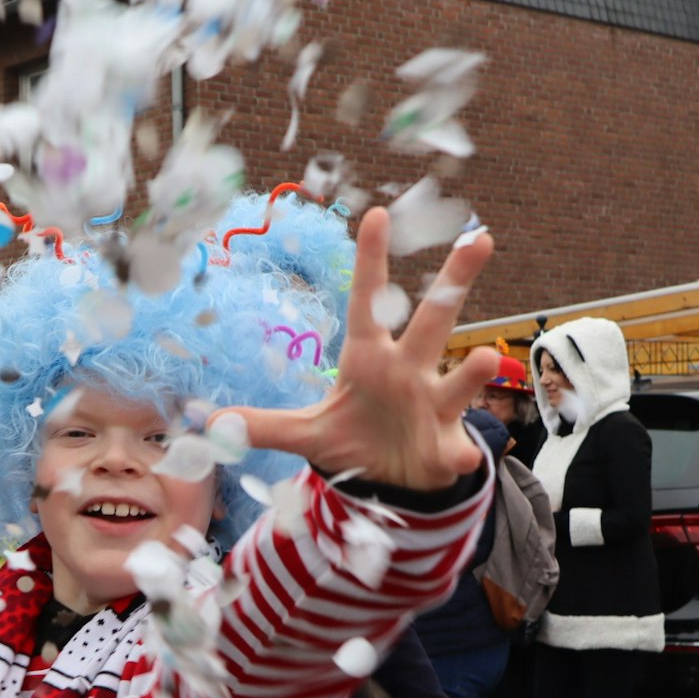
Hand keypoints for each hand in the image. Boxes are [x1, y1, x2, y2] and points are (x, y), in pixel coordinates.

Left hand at [216, 207, 496, 491]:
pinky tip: (460, 457)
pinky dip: (459, 453)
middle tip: (478, 240)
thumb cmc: (352, 439)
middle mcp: (408, 370)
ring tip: (486, 358)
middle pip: (434, 321)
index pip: (368, 301)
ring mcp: (432, 406)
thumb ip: (265, 425)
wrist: (387, 483)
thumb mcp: (305, 433)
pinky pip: (455, 449)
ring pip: (456, 382)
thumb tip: (211, 424)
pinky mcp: (445, 447)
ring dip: (471, 372)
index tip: (376, 214)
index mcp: (370, 357)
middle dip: (455, 282)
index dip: (370, 261)